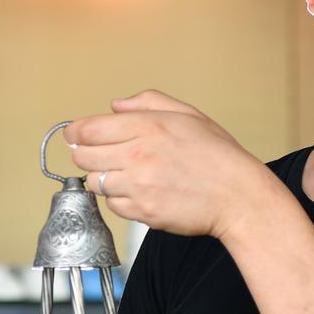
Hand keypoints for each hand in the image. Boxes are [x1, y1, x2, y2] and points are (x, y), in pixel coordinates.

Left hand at [64, 90, 271, 238]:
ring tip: (128, 176)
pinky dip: (121, 201)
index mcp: (148, 126)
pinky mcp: (143, 212)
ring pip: (95, 183)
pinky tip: (141, 193)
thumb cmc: (219, 156)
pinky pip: (113, 206)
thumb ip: (148, 102)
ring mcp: (139, 186)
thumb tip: (115, 106)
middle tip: (102, 157)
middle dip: (87, 156)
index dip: (75, 133)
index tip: (75, 136)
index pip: (88, 129)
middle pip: (83, 157)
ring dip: (104, 179)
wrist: (239, 196)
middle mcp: (138, 154)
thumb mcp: (188, 115)